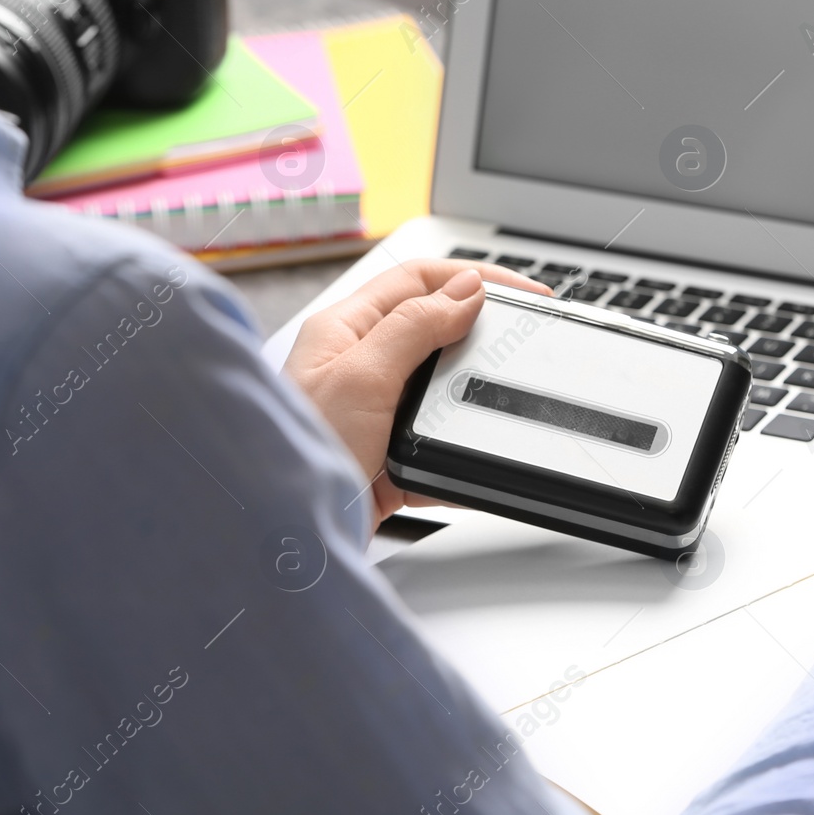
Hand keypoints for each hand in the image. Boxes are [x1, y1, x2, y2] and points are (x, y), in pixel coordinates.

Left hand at [283, 259, 548, 525]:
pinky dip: (462, 452)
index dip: (474, 278)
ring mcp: (371, 415)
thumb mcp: (362, 377)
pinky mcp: (384, 461)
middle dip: (480, 329)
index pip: (418, 281)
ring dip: (473, 390)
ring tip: (509, 388)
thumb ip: (415, 327)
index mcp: (343, 330)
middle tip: (527, 333)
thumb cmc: (301, 453)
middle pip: (433, 329)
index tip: (525, 292)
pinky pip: (436, 446)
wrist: (286, 537)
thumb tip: (466, 290)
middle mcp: (356, 367)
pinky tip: (480, 460)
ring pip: (439, 389)